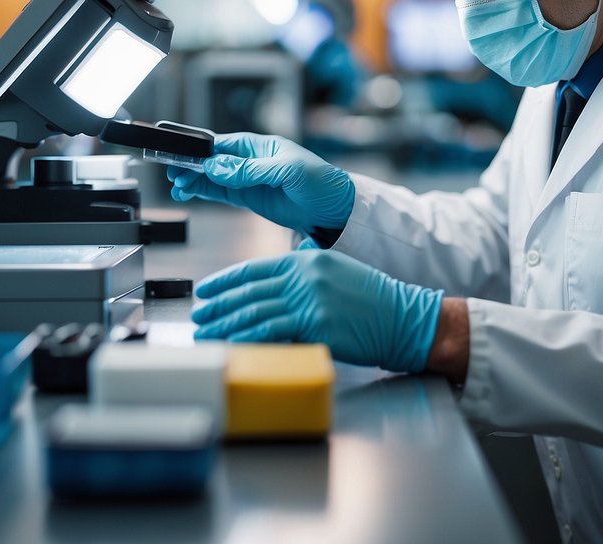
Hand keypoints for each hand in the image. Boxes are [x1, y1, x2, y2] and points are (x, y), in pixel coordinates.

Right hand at [168, 133, 353, 235]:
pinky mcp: (248, 197)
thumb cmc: (321, 181)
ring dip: (192, 179)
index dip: (198, 149)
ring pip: (210, 176)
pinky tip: (188, 191)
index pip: (221, 143)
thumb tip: (217, 166)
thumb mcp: (287, 171)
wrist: (335, 210)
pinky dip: (201, 191)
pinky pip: (219, 191)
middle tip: (173, 173)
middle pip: (210, 159)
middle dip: (190, 164)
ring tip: (177, 186)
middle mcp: (249, 160)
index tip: (179, 153)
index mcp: (258, 145)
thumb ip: (251, 170)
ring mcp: (247, 179)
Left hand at [190, 249, 443, 372]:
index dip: (225, 281)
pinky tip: (231, 344)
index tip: (205, 291)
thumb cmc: (373, 301)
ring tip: (205, 333)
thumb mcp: (336, 273)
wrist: (404, 318)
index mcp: (307, 259)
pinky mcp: (317, 325)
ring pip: (255, 312)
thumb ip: (304, 276)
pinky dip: (247, 339)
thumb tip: (273, 290)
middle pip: (249, 291)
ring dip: (225, 324)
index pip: (254, 268)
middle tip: (197, 315)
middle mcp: (305, 275)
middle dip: (218, 305)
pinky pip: (271, 332)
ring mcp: (310, 299)